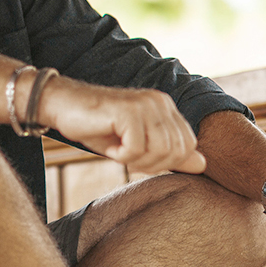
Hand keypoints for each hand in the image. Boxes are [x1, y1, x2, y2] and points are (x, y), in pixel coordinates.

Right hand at [36, 77, 205, 174]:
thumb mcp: (137, 145)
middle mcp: (160, 102)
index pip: (188, 146)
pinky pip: (136, 148)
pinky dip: (121, 155)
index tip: (139, 159)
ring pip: (159, 151)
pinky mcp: (128, 110)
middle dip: (151, 164)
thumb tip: (203, 165)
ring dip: (135, 160)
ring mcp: (145, 104)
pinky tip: (109, 145)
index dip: (165, 163)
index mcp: (166, 107)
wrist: (62, 106)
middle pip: (176, 151)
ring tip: (118, 150)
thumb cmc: (98, 128)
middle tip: (127, 157)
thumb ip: (169, 153)